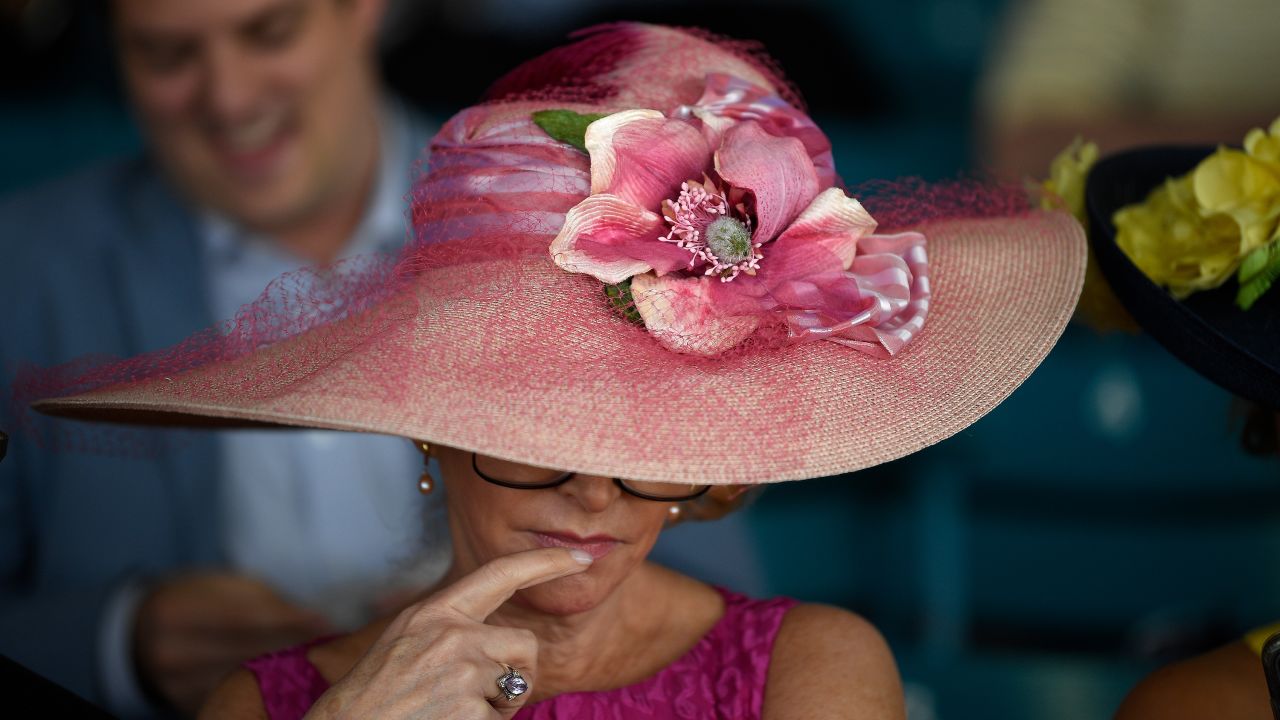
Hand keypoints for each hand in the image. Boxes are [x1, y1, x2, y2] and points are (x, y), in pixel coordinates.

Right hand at [134, 572, 333, 714]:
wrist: (141, 633)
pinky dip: (264, 689)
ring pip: (245, 679)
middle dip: (295, 648)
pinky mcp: (184, 703)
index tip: (327, 624)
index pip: (246, 618)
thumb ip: (268, 603)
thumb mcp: (225, 586)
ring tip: (318, 661)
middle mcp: (171, 651)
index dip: (291, 622)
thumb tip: (318, 622)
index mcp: (177, 610)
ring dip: (285, 671)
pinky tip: (290, 680)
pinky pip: (233, 697)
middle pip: (249, 652)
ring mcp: (175, 683)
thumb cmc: (197, 600)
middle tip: (335, 645)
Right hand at [305, 548, 591, 719]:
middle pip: (525, 645)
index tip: (581, 557)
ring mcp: (462, 673)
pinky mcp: (469, 709)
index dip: (546, 563)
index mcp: (437, 613)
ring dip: (498, 707)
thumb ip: (452, 627)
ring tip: (454, 711)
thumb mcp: (408, 639)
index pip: (501, 575)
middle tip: (478, 696)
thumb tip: (498, 636)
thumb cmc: (378, 693)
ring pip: (518, 686)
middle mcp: (453, 636)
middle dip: (516, 673)